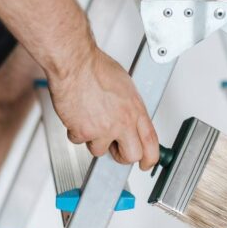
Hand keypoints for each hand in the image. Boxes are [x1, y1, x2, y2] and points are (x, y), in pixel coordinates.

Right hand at [46, 47, 158, 170]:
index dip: (150, 158)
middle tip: (114, 148)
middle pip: (131, 156)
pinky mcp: (84, 132)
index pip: (151, 143)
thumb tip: (131, 119)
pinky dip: (75, 130)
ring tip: (89, 119)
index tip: (146, 164)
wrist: (74, 63)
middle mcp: (123, 122)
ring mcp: (104, 129)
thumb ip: (130, 107)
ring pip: (100, 151)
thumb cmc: (95, 68)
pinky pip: (79, 141)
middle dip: (122, 156)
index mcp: (136, 110)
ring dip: (93, 139)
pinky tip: (76, 114)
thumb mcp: (125, 86)